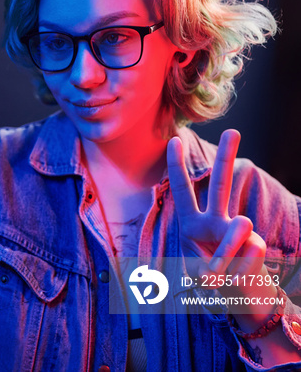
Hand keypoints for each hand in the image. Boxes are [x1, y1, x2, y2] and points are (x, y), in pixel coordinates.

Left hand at [167, 130, 267, 297]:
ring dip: (224, 256)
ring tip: (217, 274)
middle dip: (227, 157)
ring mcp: (238, 231)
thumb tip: (241, 247)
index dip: (177, 167)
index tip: (173, 139)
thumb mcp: (199, 272)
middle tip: (234, 130)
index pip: (184, 191)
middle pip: (222, 184)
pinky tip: (236, 278)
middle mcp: (216, 220)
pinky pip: (248, 253)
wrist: (239, 299)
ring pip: (238, 227)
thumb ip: (210, 261)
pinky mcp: (257, 244)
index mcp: (192, 223)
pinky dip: (237, 271)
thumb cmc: (213, 280)